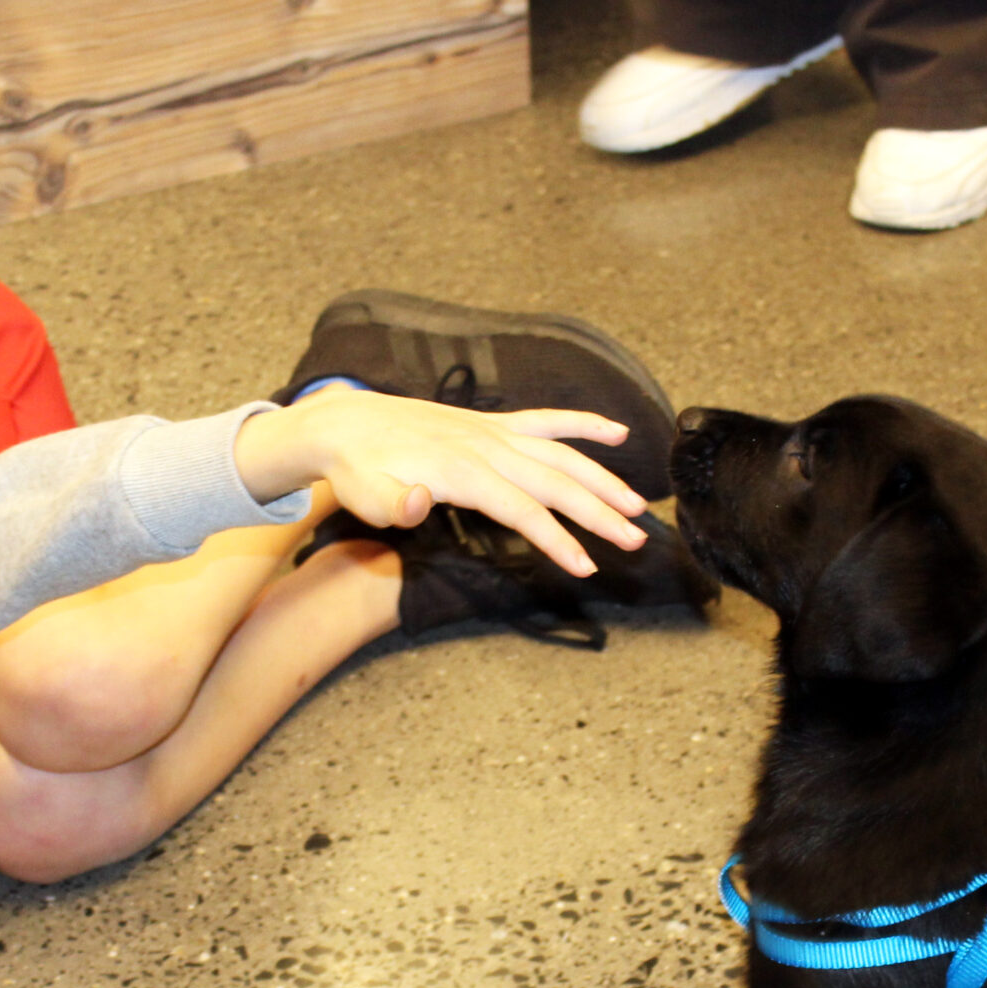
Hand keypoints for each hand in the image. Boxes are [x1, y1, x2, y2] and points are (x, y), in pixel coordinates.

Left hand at [233, 389, 648, 576]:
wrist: (349, 424)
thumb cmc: (359, 470)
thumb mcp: (365, 495)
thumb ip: (395, 504)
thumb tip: (419, 502)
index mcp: (464, 471)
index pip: (524, 509)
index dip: (557, 539)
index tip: (586, 567)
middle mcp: (487, 447)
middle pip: (557, 482)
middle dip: (599, 512)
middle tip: (635, 540)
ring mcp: (494, 432)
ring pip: (562, 454)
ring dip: (603, 479)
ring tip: (636, 507)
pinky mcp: (494, 424)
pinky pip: (547, 420)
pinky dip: (583, 424)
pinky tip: (617, 433)